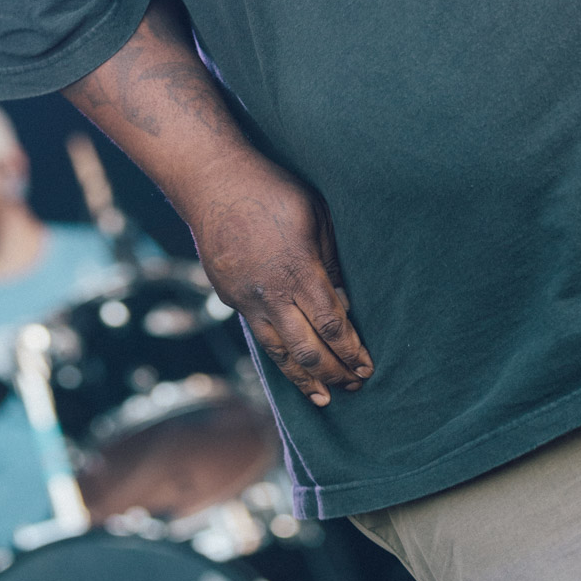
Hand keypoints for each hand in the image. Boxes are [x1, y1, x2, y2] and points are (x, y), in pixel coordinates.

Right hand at [185, 161, 372, 407]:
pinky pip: (258, 334)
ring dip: (304, 379)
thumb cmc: (272, 190)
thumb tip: (345, 297)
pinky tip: (289, 366)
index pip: (333, 325)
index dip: (352, 351)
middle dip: (335, 373)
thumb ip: (331, 259)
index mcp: (300, 271)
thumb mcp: (316, 216)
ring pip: (279, 352)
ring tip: (324, 398)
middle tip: (355, 386)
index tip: (367, 367)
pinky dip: (278, 357)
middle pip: (309, 350)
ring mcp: (246, 299)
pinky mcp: (228, 296)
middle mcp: (272, 294)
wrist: (213, 182)